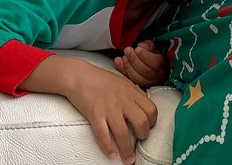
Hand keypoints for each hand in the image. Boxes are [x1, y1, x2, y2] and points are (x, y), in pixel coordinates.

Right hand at [22, 55, 157, 162]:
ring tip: (129, 160)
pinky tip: (111, 154)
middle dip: (143, 135)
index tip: (148, 128)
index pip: (151, 109)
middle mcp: (123, 101)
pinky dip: (107, 146)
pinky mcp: (95, 114)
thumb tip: (143, 101)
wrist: (79, 75)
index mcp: (132, 93)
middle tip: (140, 141)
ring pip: (122, 133)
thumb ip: (134, 92)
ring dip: (127, 150)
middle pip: (141, 122)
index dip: (152, 121)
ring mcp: (109, 108)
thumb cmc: (101, 79)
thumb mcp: (123, 81)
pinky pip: (102, 134)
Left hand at [113, 40, 167, 87]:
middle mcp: (157, 76)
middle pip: (145, 71)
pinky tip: (118, 61)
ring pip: (137, 78)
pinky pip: (129, 80)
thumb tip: (141, 46)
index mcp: (163, 65)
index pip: (156, 62)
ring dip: (128, 66)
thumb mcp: (154, 47)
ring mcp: (148, 83)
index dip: (145, 55)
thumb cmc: (153, 54)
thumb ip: (149, 45)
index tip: (137, 49)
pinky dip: (122, 70)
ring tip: (124, 56)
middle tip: (127, 50)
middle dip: (134, 60)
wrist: (153, 65)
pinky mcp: (138, 85)